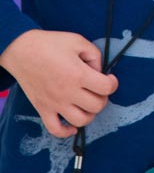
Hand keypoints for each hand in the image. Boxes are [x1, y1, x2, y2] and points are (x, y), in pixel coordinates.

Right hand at [0, 29, 117, 136]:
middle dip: (103, 97)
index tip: (109, 78)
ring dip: (90, 114)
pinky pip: (55, 130)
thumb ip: (94, 55)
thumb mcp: (78, 41)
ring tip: (88, 102)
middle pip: (97, 106)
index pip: (106, 88)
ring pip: (80, 121)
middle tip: (98, 88)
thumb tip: (100, 71)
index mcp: (78, 75)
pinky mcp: (43, 109)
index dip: (113, 83)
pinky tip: (72, 124)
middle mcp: (68, 93)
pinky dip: (67, 131)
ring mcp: (55, 104)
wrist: (22, 51)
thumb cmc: (51, 44)